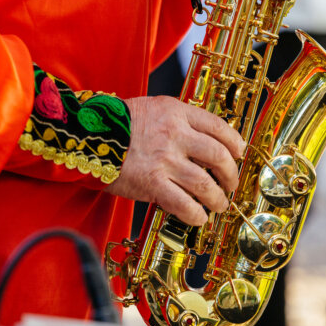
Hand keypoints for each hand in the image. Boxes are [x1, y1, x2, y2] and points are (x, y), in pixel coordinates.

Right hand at [107, 96, 245, 224]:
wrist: (87, 134)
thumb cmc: (116, 121)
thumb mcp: (153, 108)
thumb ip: (177, 119)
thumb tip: (202, 138)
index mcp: (176, 112)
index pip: (218, 126)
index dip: (234, 142)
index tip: (238, 153)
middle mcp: (175, 134)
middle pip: (219, 156)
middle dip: (231, 174)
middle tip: (230, 183)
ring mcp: (165, 160)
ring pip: (205, 184)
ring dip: (217, 198)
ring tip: (218, 204)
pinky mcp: (152, 183)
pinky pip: (184, 204)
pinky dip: (195, 214)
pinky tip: (198, 217)